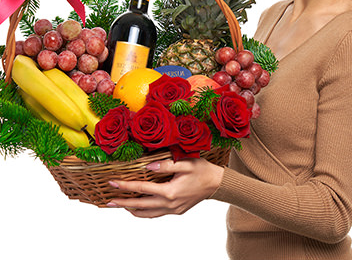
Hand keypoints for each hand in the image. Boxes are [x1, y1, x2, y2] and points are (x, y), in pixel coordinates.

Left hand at [106, 158, 223, 217]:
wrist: (217, 184)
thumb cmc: (202, 170)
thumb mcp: (186, 162)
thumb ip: (166, 164)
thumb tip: (148, 166)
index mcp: (170, 191)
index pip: (142, 189)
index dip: (126, 186)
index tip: (113, 182)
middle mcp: (169, 204)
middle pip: (140, 206)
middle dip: (123, 203)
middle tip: (108, 202)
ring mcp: (173, 210)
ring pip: (147, 214)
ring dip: (132, 210)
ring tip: (120, 206)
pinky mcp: (176, 211)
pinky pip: (156, 214)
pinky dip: (144, 212)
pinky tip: (139, 208)